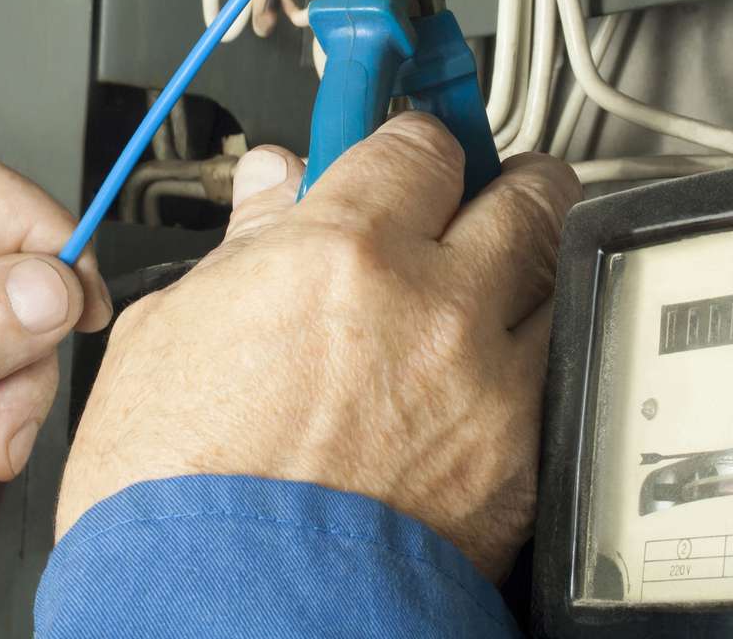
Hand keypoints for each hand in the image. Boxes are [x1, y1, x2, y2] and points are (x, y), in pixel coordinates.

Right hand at [57, 114, 579, 580]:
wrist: (219, 624)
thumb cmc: (175, 500)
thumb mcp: (170, 337)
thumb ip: (240, 245)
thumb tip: (271, 187)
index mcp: (339, 256)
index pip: (417, 146)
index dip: (412, 142)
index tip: (409, 152)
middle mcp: (433, 308)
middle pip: (524, 192)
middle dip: (505, 181)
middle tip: (484, 192)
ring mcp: (489, 389)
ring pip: (562, 276)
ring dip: (533, 264)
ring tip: (498, 275)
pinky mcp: (521, 466)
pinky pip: (561, 373)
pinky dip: (536, 355)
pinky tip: (492, 368)